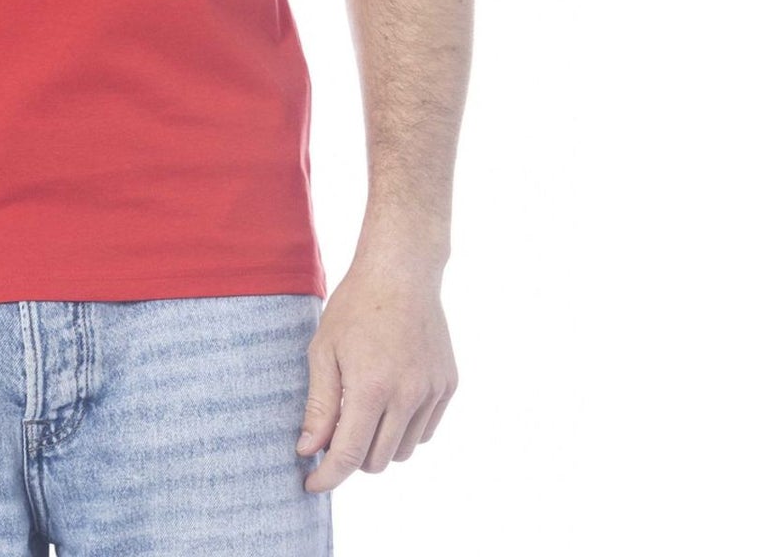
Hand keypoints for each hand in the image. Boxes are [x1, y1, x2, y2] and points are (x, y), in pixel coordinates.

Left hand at [295, 261, 457, 492]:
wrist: (401, 272)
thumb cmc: (354, 307)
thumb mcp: (324, 351)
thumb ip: (319, 406)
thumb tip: (308, 450)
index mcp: (371, 388)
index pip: (348, 455)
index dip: (327, 477)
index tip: (311, 484)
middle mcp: (407, 396)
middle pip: (377, 460)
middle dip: (351, 457)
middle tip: (335, 434)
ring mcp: (432, 392)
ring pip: (404, 451)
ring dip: (380, 445)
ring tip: (363, 412)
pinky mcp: (448, 386)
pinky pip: (425, 431)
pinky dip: (405, 430)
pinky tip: (389, 402)